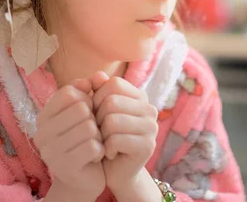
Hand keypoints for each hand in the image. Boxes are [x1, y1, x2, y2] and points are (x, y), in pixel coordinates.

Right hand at [33, 78, 105, 197]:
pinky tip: (95, 157)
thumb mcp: (86, 112)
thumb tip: (95, 77)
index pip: (69, 92)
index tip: (88, 112)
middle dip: (95, 119)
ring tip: (94, 143)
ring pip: (89, 127)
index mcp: (43, 116)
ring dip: (99, 135)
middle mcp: (41, 133)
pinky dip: (101, 150)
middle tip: (93, 132)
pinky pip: (94, 147)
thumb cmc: (86, 138)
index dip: (87, 99)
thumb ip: (88, 92)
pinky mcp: (64, 168)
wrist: (85, 176)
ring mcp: (49, 152)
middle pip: (81, 109)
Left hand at [91, 72, 158, 192]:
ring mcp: (151, 127)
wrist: (115, 171)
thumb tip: (97, 75)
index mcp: (139, 96)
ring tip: (104, 142)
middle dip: (97, 118)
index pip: (113, 83)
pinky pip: (116, 140)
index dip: (96, 97)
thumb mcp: (99, 112)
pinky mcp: (147, 146)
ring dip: (101, 135)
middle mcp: (149, 109)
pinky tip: (110, 153)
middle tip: (99, 132)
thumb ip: (98, 92)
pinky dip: (106, 148)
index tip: (95, 114)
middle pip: (111, 101)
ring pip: (112, 120)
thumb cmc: (105, 138)